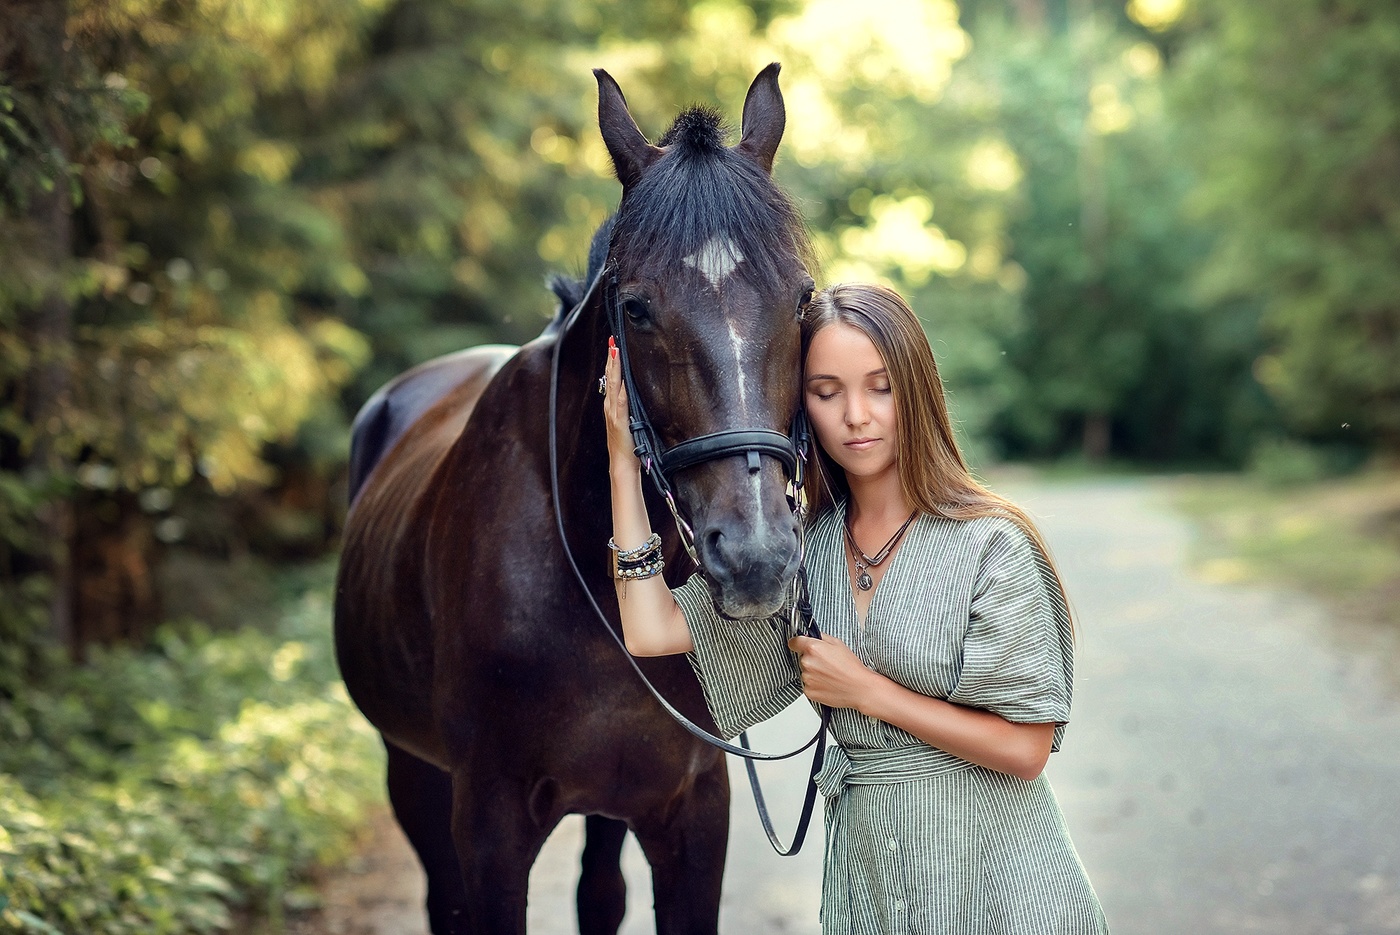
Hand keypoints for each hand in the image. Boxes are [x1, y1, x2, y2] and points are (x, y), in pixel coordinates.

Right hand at [603, 337, 640, 475]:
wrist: (621, 464)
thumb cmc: (628, 445)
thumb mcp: (629, 423)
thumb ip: (630, 409)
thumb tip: (636, 395)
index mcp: (612, 406)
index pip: (611, 379)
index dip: (612, 362)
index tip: (614, 345)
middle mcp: (610, 407)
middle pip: (610, 378)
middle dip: (611, 358)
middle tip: (613, 340)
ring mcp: (614, 413)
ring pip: (613, 385)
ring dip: (614, 367)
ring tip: (615, 351)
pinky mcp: (620, 421)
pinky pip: (620, 402)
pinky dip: (620, 389)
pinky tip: (622, 378)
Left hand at [787, 634, 881, 710]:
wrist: (859, 688)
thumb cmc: (851, 667)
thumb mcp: (838, 643)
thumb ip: (820, 637)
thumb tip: (810, 636)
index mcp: (813, 648)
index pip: (794, 642)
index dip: (798, 643)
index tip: (800, 645)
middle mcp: (807, 663)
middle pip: (801, 658)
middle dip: (811, 659)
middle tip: (826, 663)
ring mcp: (807, 678)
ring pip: (805, 672)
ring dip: (813, 673)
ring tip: (829, 675)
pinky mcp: (808, 691)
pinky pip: (807, 685)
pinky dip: (815, 684)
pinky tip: (827, 683)